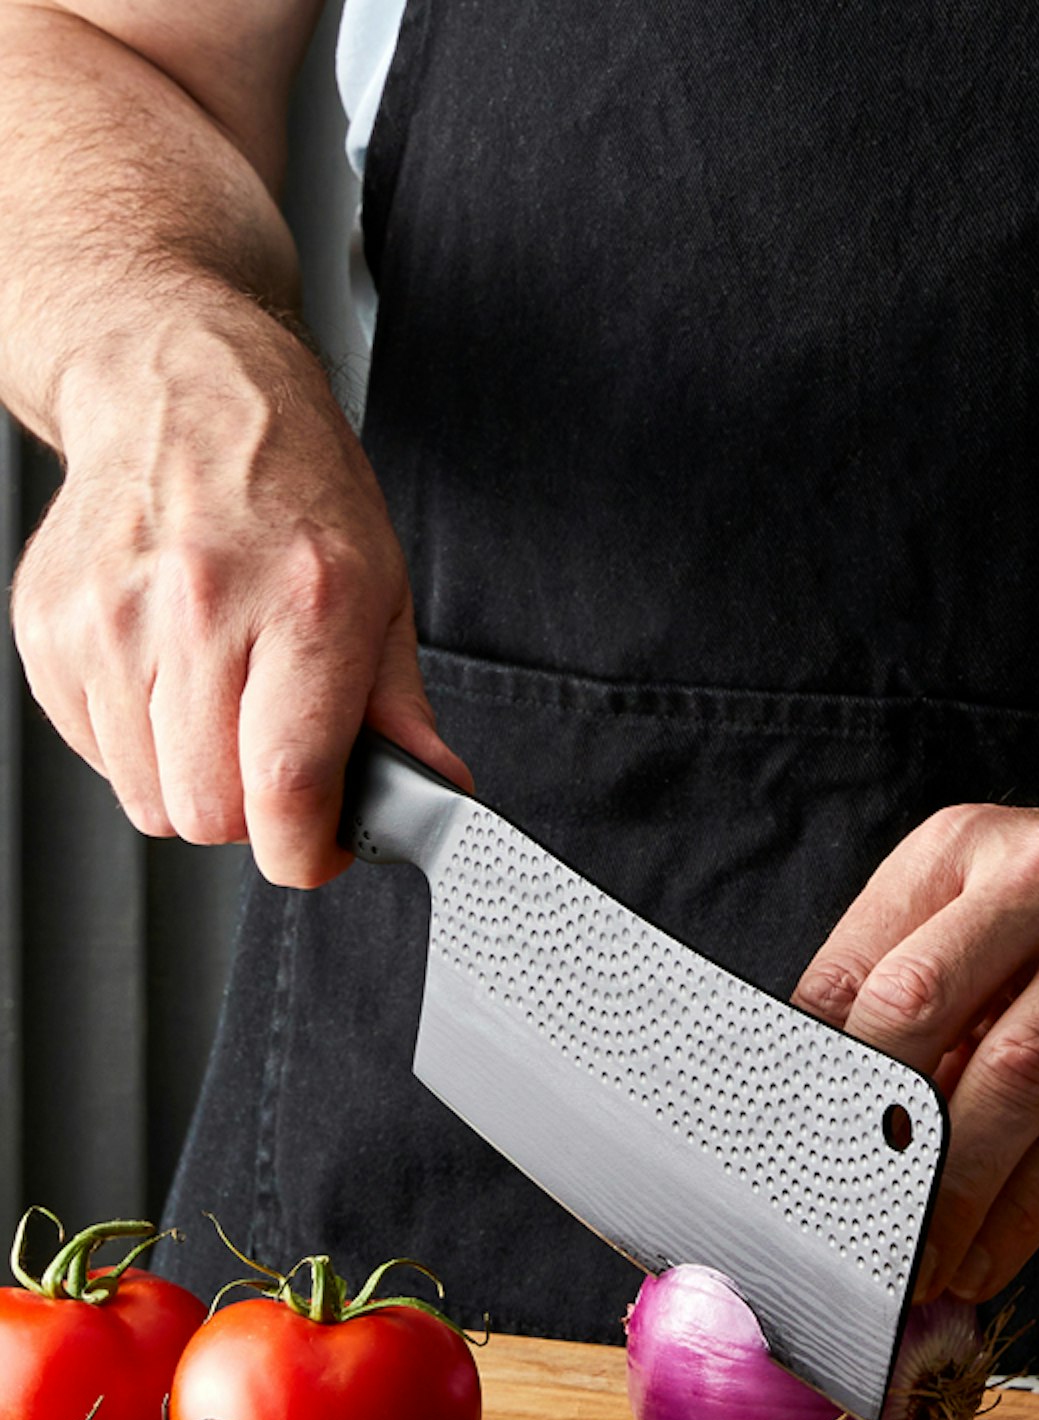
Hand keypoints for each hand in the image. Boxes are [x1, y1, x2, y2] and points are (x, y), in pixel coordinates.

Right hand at [10, 307, 468, 886]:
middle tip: (278, 760)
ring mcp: (112, 619)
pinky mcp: (51, 628)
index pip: (287, 786)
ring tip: (224, 708)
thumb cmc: (293, 490)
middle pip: (210, 811)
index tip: (320, 851)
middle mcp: (200, 610)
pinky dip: (139, 745)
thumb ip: (402, 709)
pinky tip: (171, 683)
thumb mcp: (384, 591)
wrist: (184, 395)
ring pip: (149, 797)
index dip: (306, 851)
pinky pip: (97, 753)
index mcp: (304, 605)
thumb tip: (433, 791)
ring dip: (194, 783)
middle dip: (254, 815)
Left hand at [791, 752, 1038, 1303]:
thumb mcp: (1012, 896)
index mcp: (961, 849)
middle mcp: (1036, 883)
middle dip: (860, 1130)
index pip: (847, 971)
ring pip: (1007, 1084)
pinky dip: (1027, 1213)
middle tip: (826, 1220)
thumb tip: (840, 1118)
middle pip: (912, 1009)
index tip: (771, 1161)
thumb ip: (935, 985)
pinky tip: (988, 1258)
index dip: (798, 1078)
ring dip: (945, 1196)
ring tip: (907, 1267)